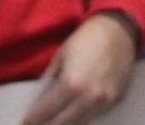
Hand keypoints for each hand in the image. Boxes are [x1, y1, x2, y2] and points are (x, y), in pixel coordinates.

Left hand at [19, 12, 136, 124]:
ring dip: (66, 122)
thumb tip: (38, 99)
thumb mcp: (60, 56)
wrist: (119, 30)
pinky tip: (74, 113)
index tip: (24, 122)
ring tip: (55, 119)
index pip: (46, 112)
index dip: (32, 119)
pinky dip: (83, 117)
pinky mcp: (117, 99)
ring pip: (80, 123)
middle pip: (62, 123)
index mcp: (72, 84)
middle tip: (38, 123)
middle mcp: (89, 97)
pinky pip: (96, 115)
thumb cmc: (86, 39)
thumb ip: (49, 80)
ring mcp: (106, 100)